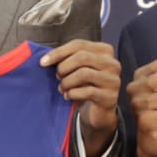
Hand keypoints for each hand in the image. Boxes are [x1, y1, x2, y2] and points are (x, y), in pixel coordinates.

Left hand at [40, 39, 121, 156]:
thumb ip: (67, 59)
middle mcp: (112, 63)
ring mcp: (113, 80)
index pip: (79, 44)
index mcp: (104, 51)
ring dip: (67, 82)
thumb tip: (46, 58)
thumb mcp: (77, 69)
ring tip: (62, 88)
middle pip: (82, 57)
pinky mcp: (110, 96)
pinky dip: (73, 94)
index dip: (59, 52)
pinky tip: (68, 96)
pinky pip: (87, 91)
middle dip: (64, 67)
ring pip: (84, 74)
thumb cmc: (85, 86)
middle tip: (57, 77)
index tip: (43, 62)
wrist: (97, 112)